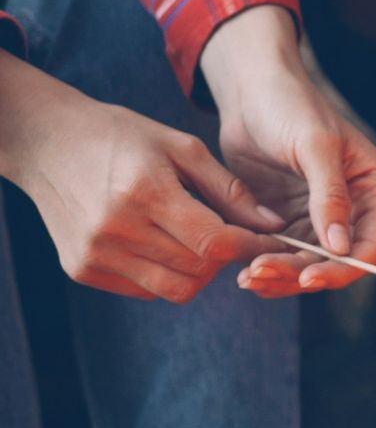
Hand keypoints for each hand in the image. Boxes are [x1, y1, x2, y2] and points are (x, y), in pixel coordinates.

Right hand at [5, 71, 282, 301]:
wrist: (47, 142)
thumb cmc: (123, 137)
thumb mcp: (181, 148)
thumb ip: (230, 189)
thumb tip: (276, 225)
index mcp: (146, 193)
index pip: (217, 242)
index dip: (252, 245)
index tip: (269, 237)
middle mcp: (116, 230)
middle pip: (200, 270)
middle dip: (227, 256)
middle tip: (231, 234)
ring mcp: (95, 255)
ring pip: (176, 289)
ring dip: (199, 271)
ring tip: (197, 239)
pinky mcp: (81, 269)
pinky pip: (146, 291)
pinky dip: (165, 275)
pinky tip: (161, 244)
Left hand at [199, 6, 375, 296]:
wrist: (250, 90)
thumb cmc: (290, 105)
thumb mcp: (315, 146)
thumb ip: (330, 196)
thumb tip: (341, 247)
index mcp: (373, 190)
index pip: (371, 245)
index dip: (344, 268)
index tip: (308, 276)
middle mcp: (352, 209)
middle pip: (336, 262)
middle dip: (301, 273)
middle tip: (260, 274)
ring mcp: (318, 217)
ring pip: (306, 263)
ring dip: (280, 275)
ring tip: (246, 277)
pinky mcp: (287, 220)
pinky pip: (280, 253)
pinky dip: (264, 264)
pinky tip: (241, 270)